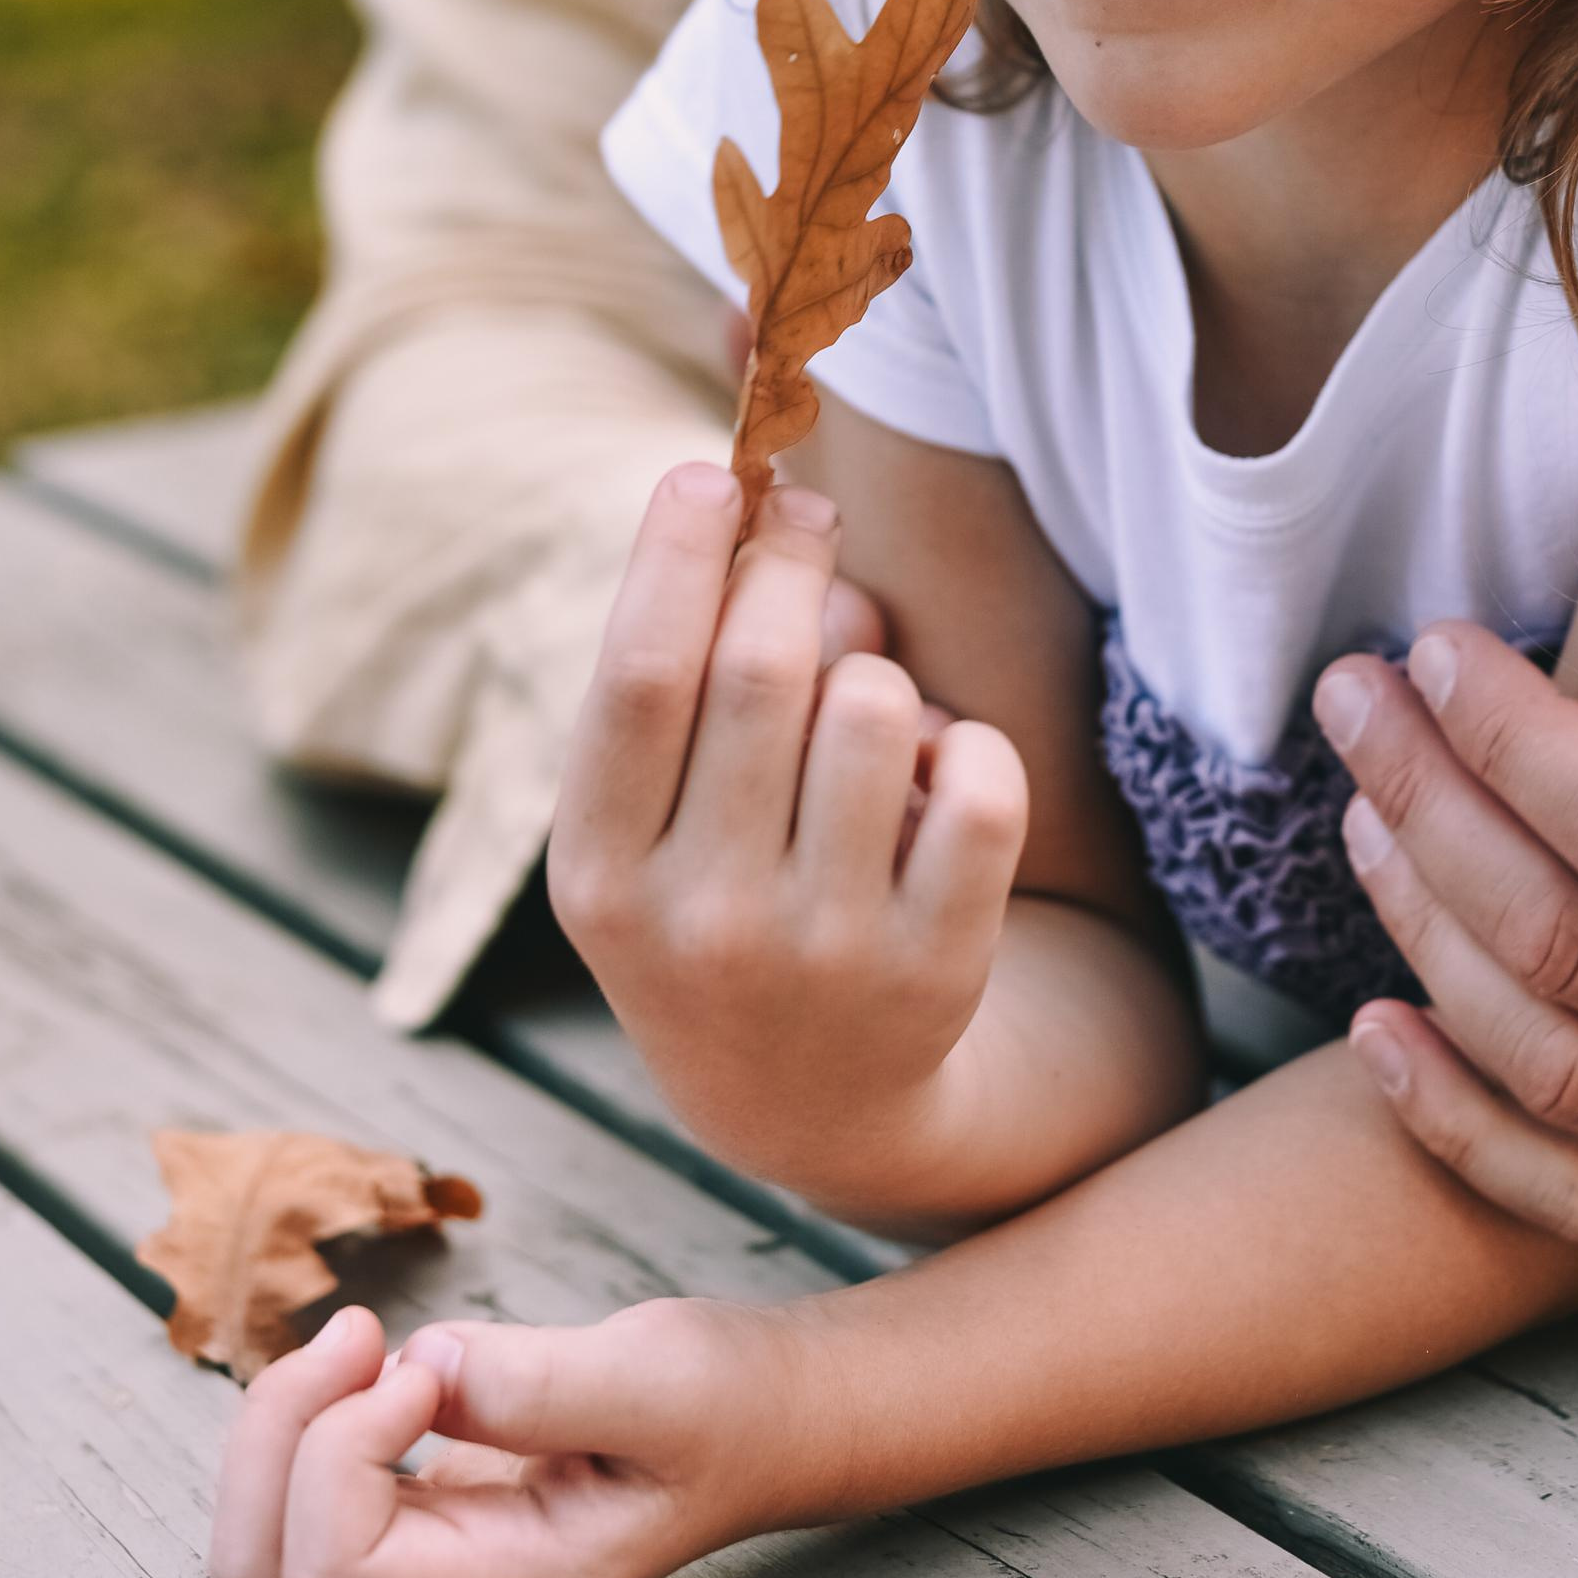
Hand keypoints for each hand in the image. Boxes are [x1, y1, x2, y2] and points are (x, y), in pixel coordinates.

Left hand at [208, 1297, 793, 1577]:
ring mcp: (426, 1564)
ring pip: (264, 1533)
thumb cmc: (728, 1407)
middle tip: (365, 1335)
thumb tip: (422, 1363)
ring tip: (366, 1340)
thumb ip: (541, 1383)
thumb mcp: (659, 1380)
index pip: (337, 1570)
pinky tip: (380, 1361)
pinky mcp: (417, 1511)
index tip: (424, 1364)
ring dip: (283, 1418)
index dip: (342, 1448)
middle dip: (279, 1434)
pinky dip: (308, 1410)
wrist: (764, 1415)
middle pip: (267, 1567)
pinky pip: (302, 1487)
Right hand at [547, 463, 1028, 1207]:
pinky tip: (934, 781)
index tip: (714, 474)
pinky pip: (980, 777)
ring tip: (863, 708)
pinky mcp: (936, 970)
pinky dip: (969, 742)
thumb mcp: (648, 819)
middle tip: (807, 522)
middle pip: (761, 668)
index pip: (639, 674)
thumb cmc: (717, 894)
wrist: (815, 1104)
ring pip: (877, 706)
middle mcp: (699, 926)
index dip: (679, 553)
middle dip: (792, 561)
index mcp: (597, 878)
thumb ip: (679, 670)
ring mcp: (822, 956)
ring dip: (878, 670)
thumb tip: (762, 499)